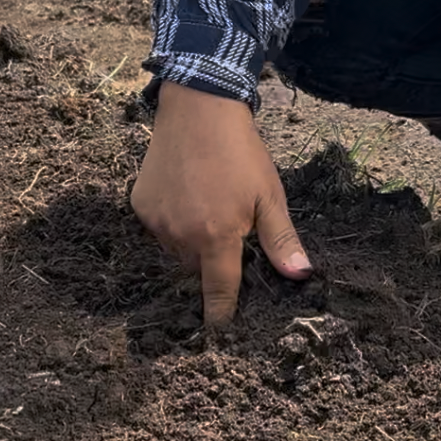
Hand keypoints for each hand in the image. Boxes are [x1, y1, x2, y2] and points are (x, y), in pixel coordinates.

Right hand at [131, 82, 311, 328]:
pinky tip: (187, 195)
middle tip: (230, 234)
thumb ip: (281, 240)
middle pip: (198, 270)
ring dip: (192, 243)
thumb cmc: (241, 152)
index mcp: (216, 237)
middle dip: (214, 262)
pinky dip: (173, 222)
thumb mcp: (269, 195)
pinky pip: (158, 228)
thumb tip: (300, 275)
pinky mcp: (139, 204)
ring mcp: (156, 221)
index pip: (219, 291)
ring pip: (177, 251)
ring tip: (209, 209)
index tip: (221, 332)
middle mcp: (181, 236)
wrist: (199, 107)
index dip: (221, 314)